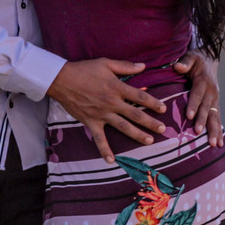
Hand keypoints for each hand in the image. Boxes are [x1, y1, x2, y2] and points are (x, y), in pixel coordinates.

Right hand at [46, 58, 166, 163]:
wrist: (62, 80)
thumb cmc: (84, 69)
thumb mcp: (105, 63)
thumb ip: (125, 66)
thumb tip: (143, 66)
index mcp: (117, 88)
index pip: (140, 97)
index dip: (153, 103)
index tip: (163, 109)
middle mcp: (112, 103)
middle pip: (136, 115)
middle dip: (151, 122)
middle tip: (163, 129)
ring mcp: (102, 114)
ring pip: (123, 127)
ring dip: (137, 135)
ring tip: (149, 142)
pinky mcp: (91, 122)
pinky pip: (99, 138)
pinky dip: (105, 150)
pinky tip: (111, 161)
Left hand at [172, 50, 222, 145]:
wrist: (210, 61)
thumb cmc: (196, 60)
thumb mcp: (191, 56)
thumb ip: (185, 62)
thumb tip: (176, 66)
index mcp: (204, 81)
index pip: (197, 94)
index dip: (193, 104)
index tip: (189, 116)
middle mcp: (212, 92)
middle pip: (207, 108)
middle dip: (203, 121)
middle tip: (198, 133)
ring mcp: (215, 100)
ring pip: (215, 116)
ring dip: (214, 131)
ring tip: (214, 144)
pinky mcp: (215, 105)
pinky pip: (217, 119)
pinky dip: (219, 132)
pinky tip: (219, 144)